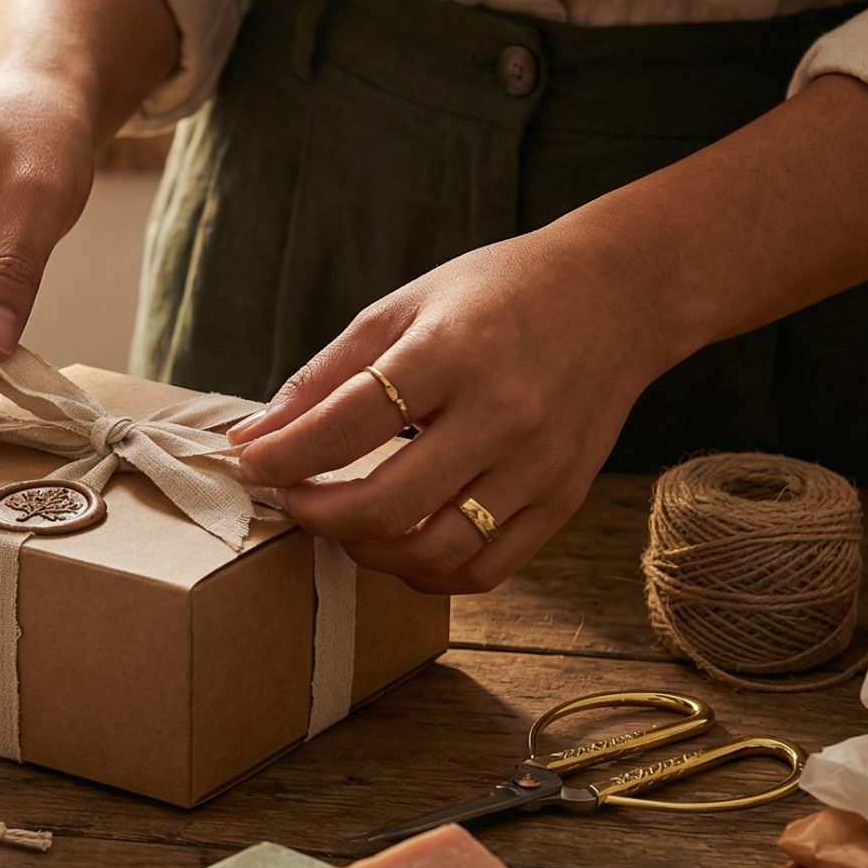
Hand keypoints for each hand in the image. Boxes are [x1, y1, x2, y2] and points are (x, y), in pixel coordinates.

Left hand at [230, 226, 687, 593]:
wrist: (616, 297)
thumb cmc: (498, 294)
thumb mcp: (403, 308)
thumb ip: (326, 376)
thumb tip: (254, 436)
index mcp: (453, 352)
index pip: (346, 426)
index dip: (283, 457)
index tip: (251, 465)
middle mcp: (503, 415)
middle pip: (386, 505)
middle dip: (316, 514)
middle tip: (291, 498)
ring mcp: (538, 466)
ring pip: (434, 552)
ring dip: (367, 551)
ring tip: (342, 521)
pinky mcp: (562, 500)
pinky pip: (484, 570)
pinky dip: (427, 572)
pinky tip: (400, 542)